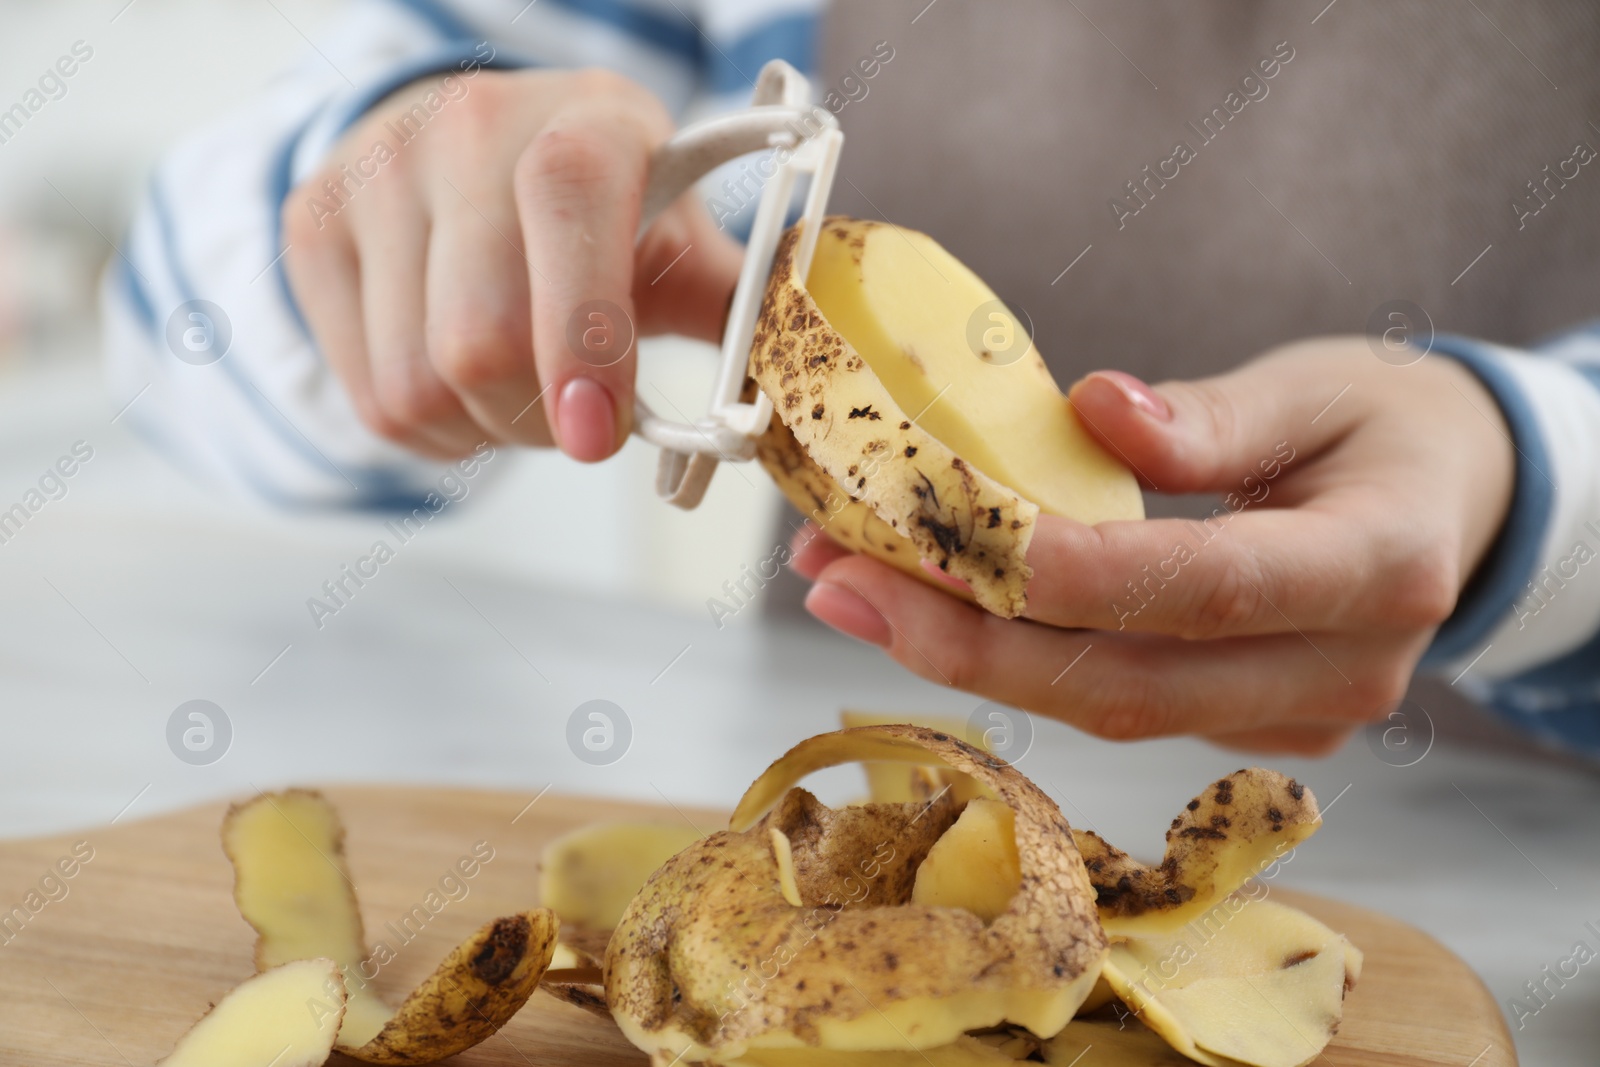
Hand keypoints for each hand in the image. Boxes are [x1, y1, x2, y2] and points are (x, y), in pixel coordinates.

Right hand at [283, 67, 741, 461]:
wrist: (474, 143)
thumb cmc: (600, 206)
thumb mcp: (673, 230)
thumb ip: (733, 299)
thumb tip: (798, 361)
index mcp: (582, 119)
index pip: (568, 203)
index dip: (584, 331)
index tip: (602, 433)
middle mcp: (465, 128)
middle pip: (476, 337)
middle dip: (540, 420)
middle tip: (580, 420)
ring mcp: (374, 173)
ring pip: (417, 385)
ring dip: (486, 432)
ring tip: (523, 392)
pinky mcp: (313, 225)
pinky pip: (369, 397)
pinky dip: (432, 429)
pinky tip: (463, 384)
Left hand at [792, 337, 1516, 754]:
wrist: (1450, 504)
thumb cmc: (1383, 426)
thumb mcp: (1320, 385)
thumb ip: (1212, 416)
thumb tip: (1097, 413)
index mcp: (1379, 564)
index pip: (1206, 586)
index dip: (1072, 574)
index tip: (945, 539)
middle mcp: (1342, 667)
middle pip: (1132, 685)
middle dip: (970, 643)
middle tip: (839, 588)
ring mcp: (1297, 718)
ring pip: (1110, 708)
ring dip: (970, 654)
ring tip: (848, 590)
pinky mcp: (1248, 731)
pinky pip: (1119, 705)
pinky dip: (1018, 661)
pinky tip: (931, 610)